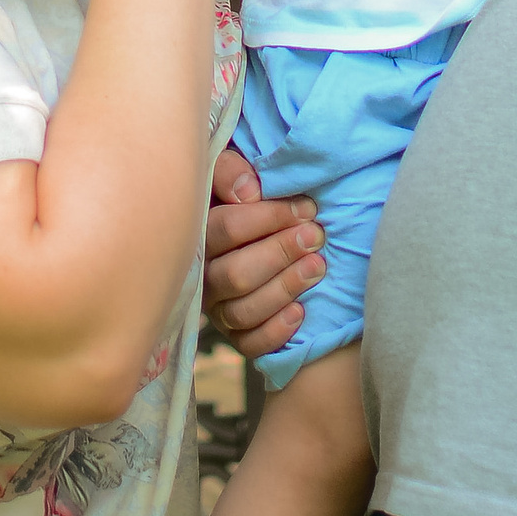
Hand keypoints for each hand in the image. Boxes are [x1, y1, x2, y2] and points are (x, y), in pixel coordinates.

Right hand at [204, 143, 326, 358]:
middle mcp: (203, 277)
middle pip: (236, 275)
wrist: (255, 232)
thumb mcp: (230, 172)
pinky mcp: (236, 335)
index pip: (226, 230)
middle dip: (281, 253)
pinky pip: (250, 344)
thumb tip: (248, 192)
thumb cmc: (242, 195)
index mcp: (198, 234)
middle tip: (316, 236)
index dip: (269, 218)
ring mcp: (218, 309)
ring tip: (318, 267)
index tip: (306, 208)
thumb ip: (230, 171)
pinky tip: (301, 312)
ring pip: (243, 311)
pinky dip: (275, 331)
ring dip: (285, 288)